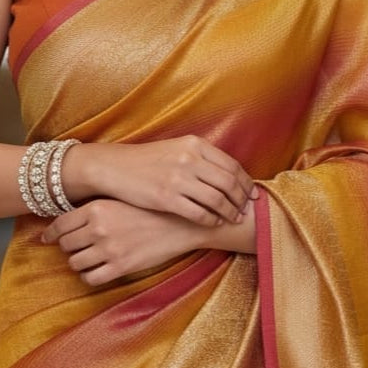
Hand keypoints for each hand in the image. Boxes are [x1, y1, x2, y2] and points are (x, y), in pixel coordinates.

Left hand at [41, 199, 199, 285]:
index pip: (60, 225)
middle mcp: (98, 228)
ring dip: (79, 262)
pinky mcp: (120, 267)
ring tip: (88, 258)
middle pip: (66, 245)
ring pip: (75, 263)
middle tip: (76, 246)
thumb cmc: (151, 208)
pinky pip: (91, 278)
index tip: (46, 238)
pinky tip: (97, 269)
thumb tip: (72, 217)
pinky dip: (90, 276)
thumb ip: (97, 207)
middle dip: (68, 247)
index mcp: (96, 208)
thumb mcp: (121, 199)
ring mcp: (109, 249)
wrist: (181, 222)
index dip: (51, 234)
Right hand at [64, 135, 255, 225]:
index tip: (251, 194)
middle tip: (246, 209)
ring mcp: (178, 179)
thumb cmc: (148, 160)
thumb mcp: (176, 148)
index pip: (232, 165)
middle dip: (242, 199)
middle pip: (229, 183)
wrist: (115, 167)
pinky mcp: (167, 198)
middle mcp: (189, 159)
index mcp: (194, 144)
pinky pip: (199, 213)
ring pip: (217, 200)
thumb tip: (229, 173)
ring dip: (230, 212)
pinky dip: (211, 220)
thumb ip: (201, 157)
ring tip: (233, 218)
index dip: (245, 182)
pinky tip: (213, 223)